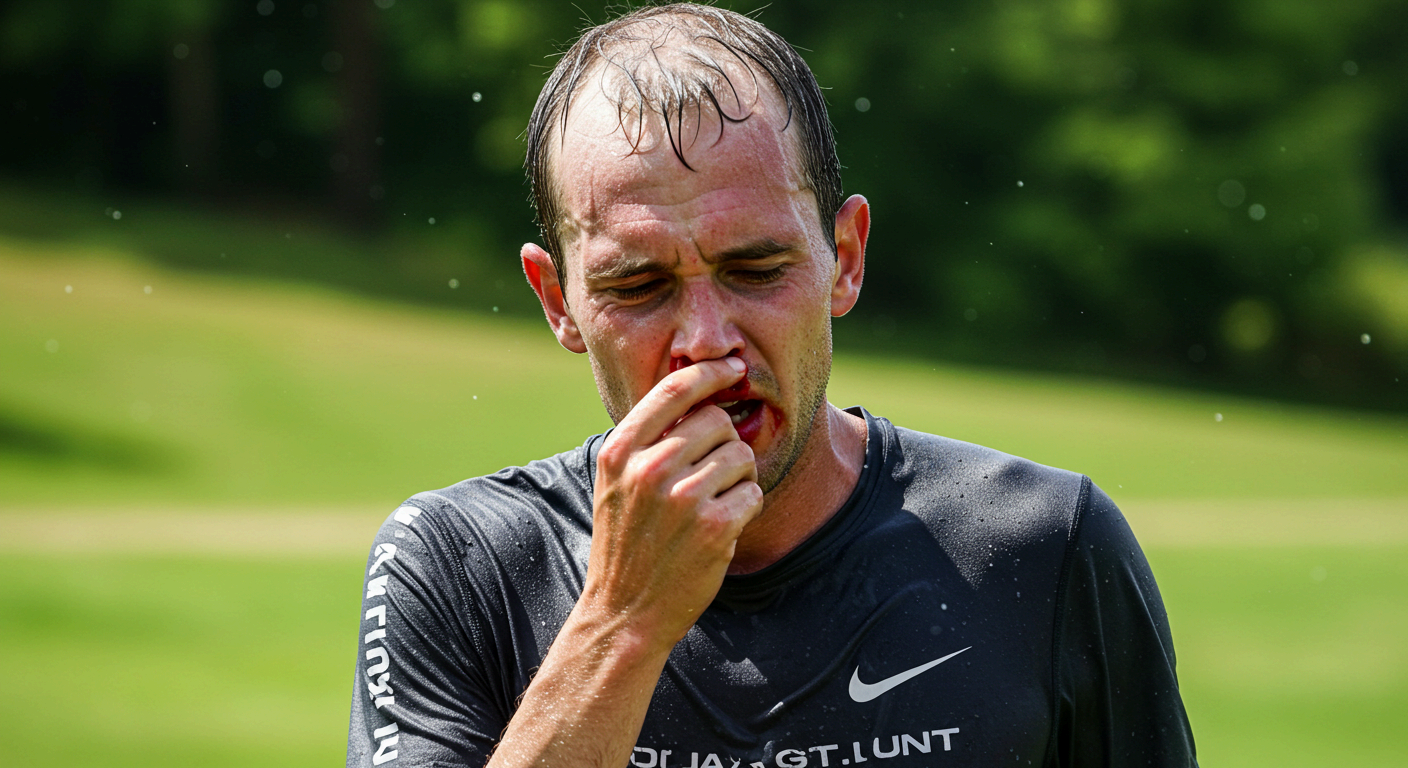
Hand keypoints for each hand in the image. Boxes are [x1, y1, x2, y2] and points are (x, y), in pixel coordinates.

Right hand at [584, 356, 763, 650]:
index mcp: (620, 451)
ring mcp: (682, 498)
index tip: (734, 367)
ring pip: (739, 455)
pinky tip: (721, 527)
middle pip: (716, 420)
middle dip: (724, 443)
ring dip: (738, 477)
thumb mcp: (616, 483)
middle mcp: (648, 469)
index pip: (674, 389)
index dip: (711, 372)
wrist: (623, 612)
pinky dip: (745, 507)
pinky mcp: (714, 527)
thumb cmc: (625, 544)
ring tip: (712, 504)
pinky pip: (752, 492)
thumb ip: (648, 439)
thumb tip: (700, 394)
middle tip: (710, 476)